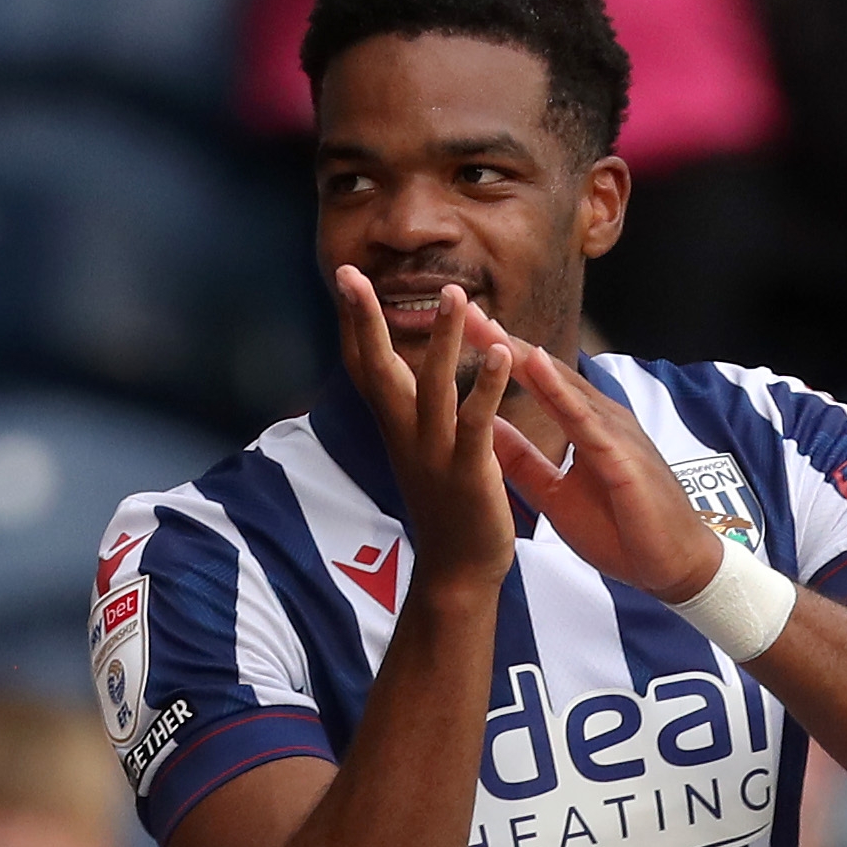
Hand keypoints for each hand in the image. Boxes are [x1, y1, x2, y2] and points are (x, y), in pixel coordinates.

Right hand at [330, 267, 520, 588]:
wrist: (457, 572)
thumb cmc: (445, 508)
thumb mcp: (418, 452)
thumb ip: (408, 412)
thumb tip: (398, 377)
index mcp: (396, 428)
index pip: (367, 365)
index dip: (355, 322)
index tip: (345, 276)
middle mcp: (406, 436)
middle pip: (378, 369)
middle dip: (366, 320)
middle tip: (350, 274)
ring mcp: (435, 453)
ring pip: (433, 386)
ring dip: (443, 339)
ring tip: (454, 294)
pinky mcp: (468, 472)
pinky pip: (476, 421)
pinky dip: (487, 385)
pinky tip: (501, 351)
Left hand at [485, 338, 731, 606]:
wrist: (673, 566)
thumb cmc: (623, 530)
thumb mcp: (556, 495)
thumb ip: (525, 463)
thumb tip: (489, 434)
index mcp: (584, 427)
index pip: (535, 382)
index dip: (499, 355)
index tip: (462, 331)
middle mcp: (600, 419)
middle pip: (544, 372)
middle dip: (503, 341)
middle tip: (463, 310)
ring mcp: (613, 433)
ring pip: (562, 386)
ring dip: (523, 354)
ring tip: (487, 326)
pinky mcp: (621, 456)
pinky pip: (584, 419)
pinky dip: (558, 390)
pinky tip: (533, 365)